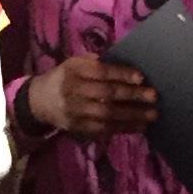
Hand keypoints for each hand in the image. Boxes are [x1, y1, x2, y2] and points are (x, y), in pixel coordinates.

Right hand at [26, 54, 157, 141]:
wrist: (39, 102)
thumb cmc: (64, 78)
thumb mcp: (74, 64)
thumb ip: (95, 63)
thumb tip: (125, 68)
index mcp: (73, 70)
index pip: (101, 72)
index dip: (121, 75)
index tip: (141, 78)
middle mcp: (73, 91)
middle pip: (106, 94)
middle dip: (132, 96)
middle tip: (153, 96)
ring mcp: (75, 112)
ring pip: (107, 115)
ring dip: (132, 115)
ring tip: (152, 115)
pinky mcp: (78, 128)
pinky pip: (104, 129)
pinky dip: (123, 128)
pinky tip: (139, 126)